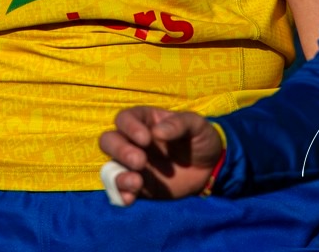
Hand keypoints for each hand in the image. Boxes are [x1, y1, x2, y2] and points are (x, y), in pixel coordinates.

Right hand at [98, 107, 224, 204]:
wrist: (210, 169)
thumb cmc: (200, 139)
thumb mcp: (197, 125)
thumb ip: (179, 123)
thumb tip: (157, 132)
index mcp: (144, 121)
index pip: (124, 119)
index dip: (129, 128)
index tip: (146, 139)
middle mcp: (132, 142)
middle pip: (108, 141)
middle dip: (120, 150)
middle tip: (140, 161)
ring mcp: (132, 166)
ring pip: (110, 167)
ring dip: (118, 176)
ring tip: (137, 183)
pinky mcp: (137, 186)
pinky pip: (119, 190)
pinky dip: (120, 194)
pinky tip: (130, 199)